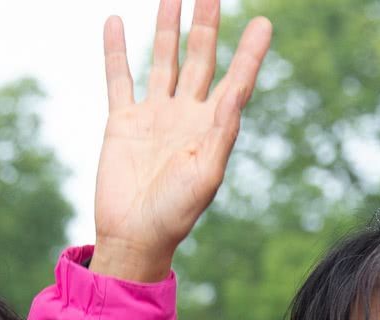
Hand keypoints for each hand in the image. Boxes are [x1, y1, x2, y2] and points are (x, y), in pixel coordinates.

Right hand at [91, 0, 271, 281]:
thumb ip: (221, 133)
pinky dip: (115, 51)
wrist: (135, 237)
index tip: (265, 23)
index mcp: (213, 128)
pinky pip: (119, 78)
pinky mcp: (123, 121)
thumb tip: (235, 94)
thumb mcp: (206, 175)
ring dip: (167, 27)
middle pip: (200, 58)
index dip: (251, 53)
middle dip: (206, 24)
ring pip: (163, 59)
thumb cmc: (176, 215)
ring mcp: (154, 114)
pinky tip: (115, 22)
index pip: (237, 80)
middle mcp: (186, 115)